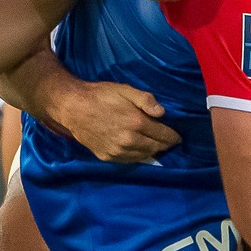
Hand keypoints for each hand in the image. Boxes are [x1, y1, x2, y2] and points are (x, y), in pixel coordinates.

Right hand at [47, 78, 181, 162]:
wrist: (73, 107)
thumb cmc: (100, 95)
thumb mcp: (125, 90)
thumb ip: (146, 100)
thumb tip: (163, 113)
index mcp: (136, 123)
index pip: (163, 135)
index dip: (173, 136)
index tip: (178, 137)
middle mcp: (129, 141)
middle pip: (156, 147)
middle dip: (165, 145)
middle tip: (169, 141)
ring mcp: (118, 151)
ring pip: (144, 156)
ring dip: (153, 151)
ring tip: (156, 145)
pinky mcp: (108, 157)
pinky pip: (130, 160)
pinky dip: (138, 156)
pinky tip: (139, 149)